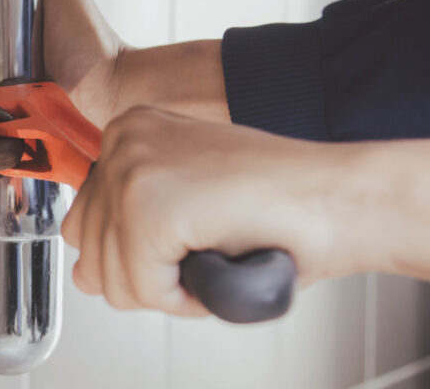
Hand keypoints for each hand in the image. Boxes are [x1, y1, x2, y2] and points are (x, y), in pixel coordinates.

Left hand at [62, 106, 429, 314]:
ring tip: (217, 250)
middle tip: (207, 248)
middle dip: (149, 274)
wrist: (344, 198)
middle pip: (90, 253)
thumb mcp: (186, 199)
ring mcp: (132, 169)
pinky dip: (187, 298)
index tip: (189, 235)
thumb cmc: (284, 205)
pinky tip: (222, 258)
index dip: (140, 254)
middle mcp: (122, 140)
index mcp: (129, 130)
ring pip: (114, 279)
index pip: (86, 223)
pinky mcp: (150, 206)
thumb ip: (128, 225)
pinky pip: (144, 290)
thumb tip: (86, 274)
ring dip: (171, 288)